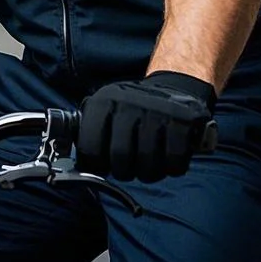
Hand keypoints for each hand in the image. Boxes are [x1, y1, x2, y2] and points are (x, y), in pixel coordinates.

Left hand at [75, 71, 215, 182]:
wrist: (174, 88)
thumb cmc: (134, 109)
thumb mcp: (106, 108)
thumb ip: (90, 131)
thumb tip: (78, 165)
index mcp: (105, 101)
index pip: (90, 147)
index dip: (95, 165)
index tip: (102, 167)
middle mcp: (129, 104)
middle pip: (120, 158)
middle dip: (124, 171)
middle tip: (128, 168)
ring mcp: (157, 111)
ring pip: (147, 165)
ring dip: (148, 173)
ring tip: (148, 164)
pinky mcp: (182, 121)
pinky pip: (173, 163)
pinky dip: (171, 168)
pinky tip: (168, 158)